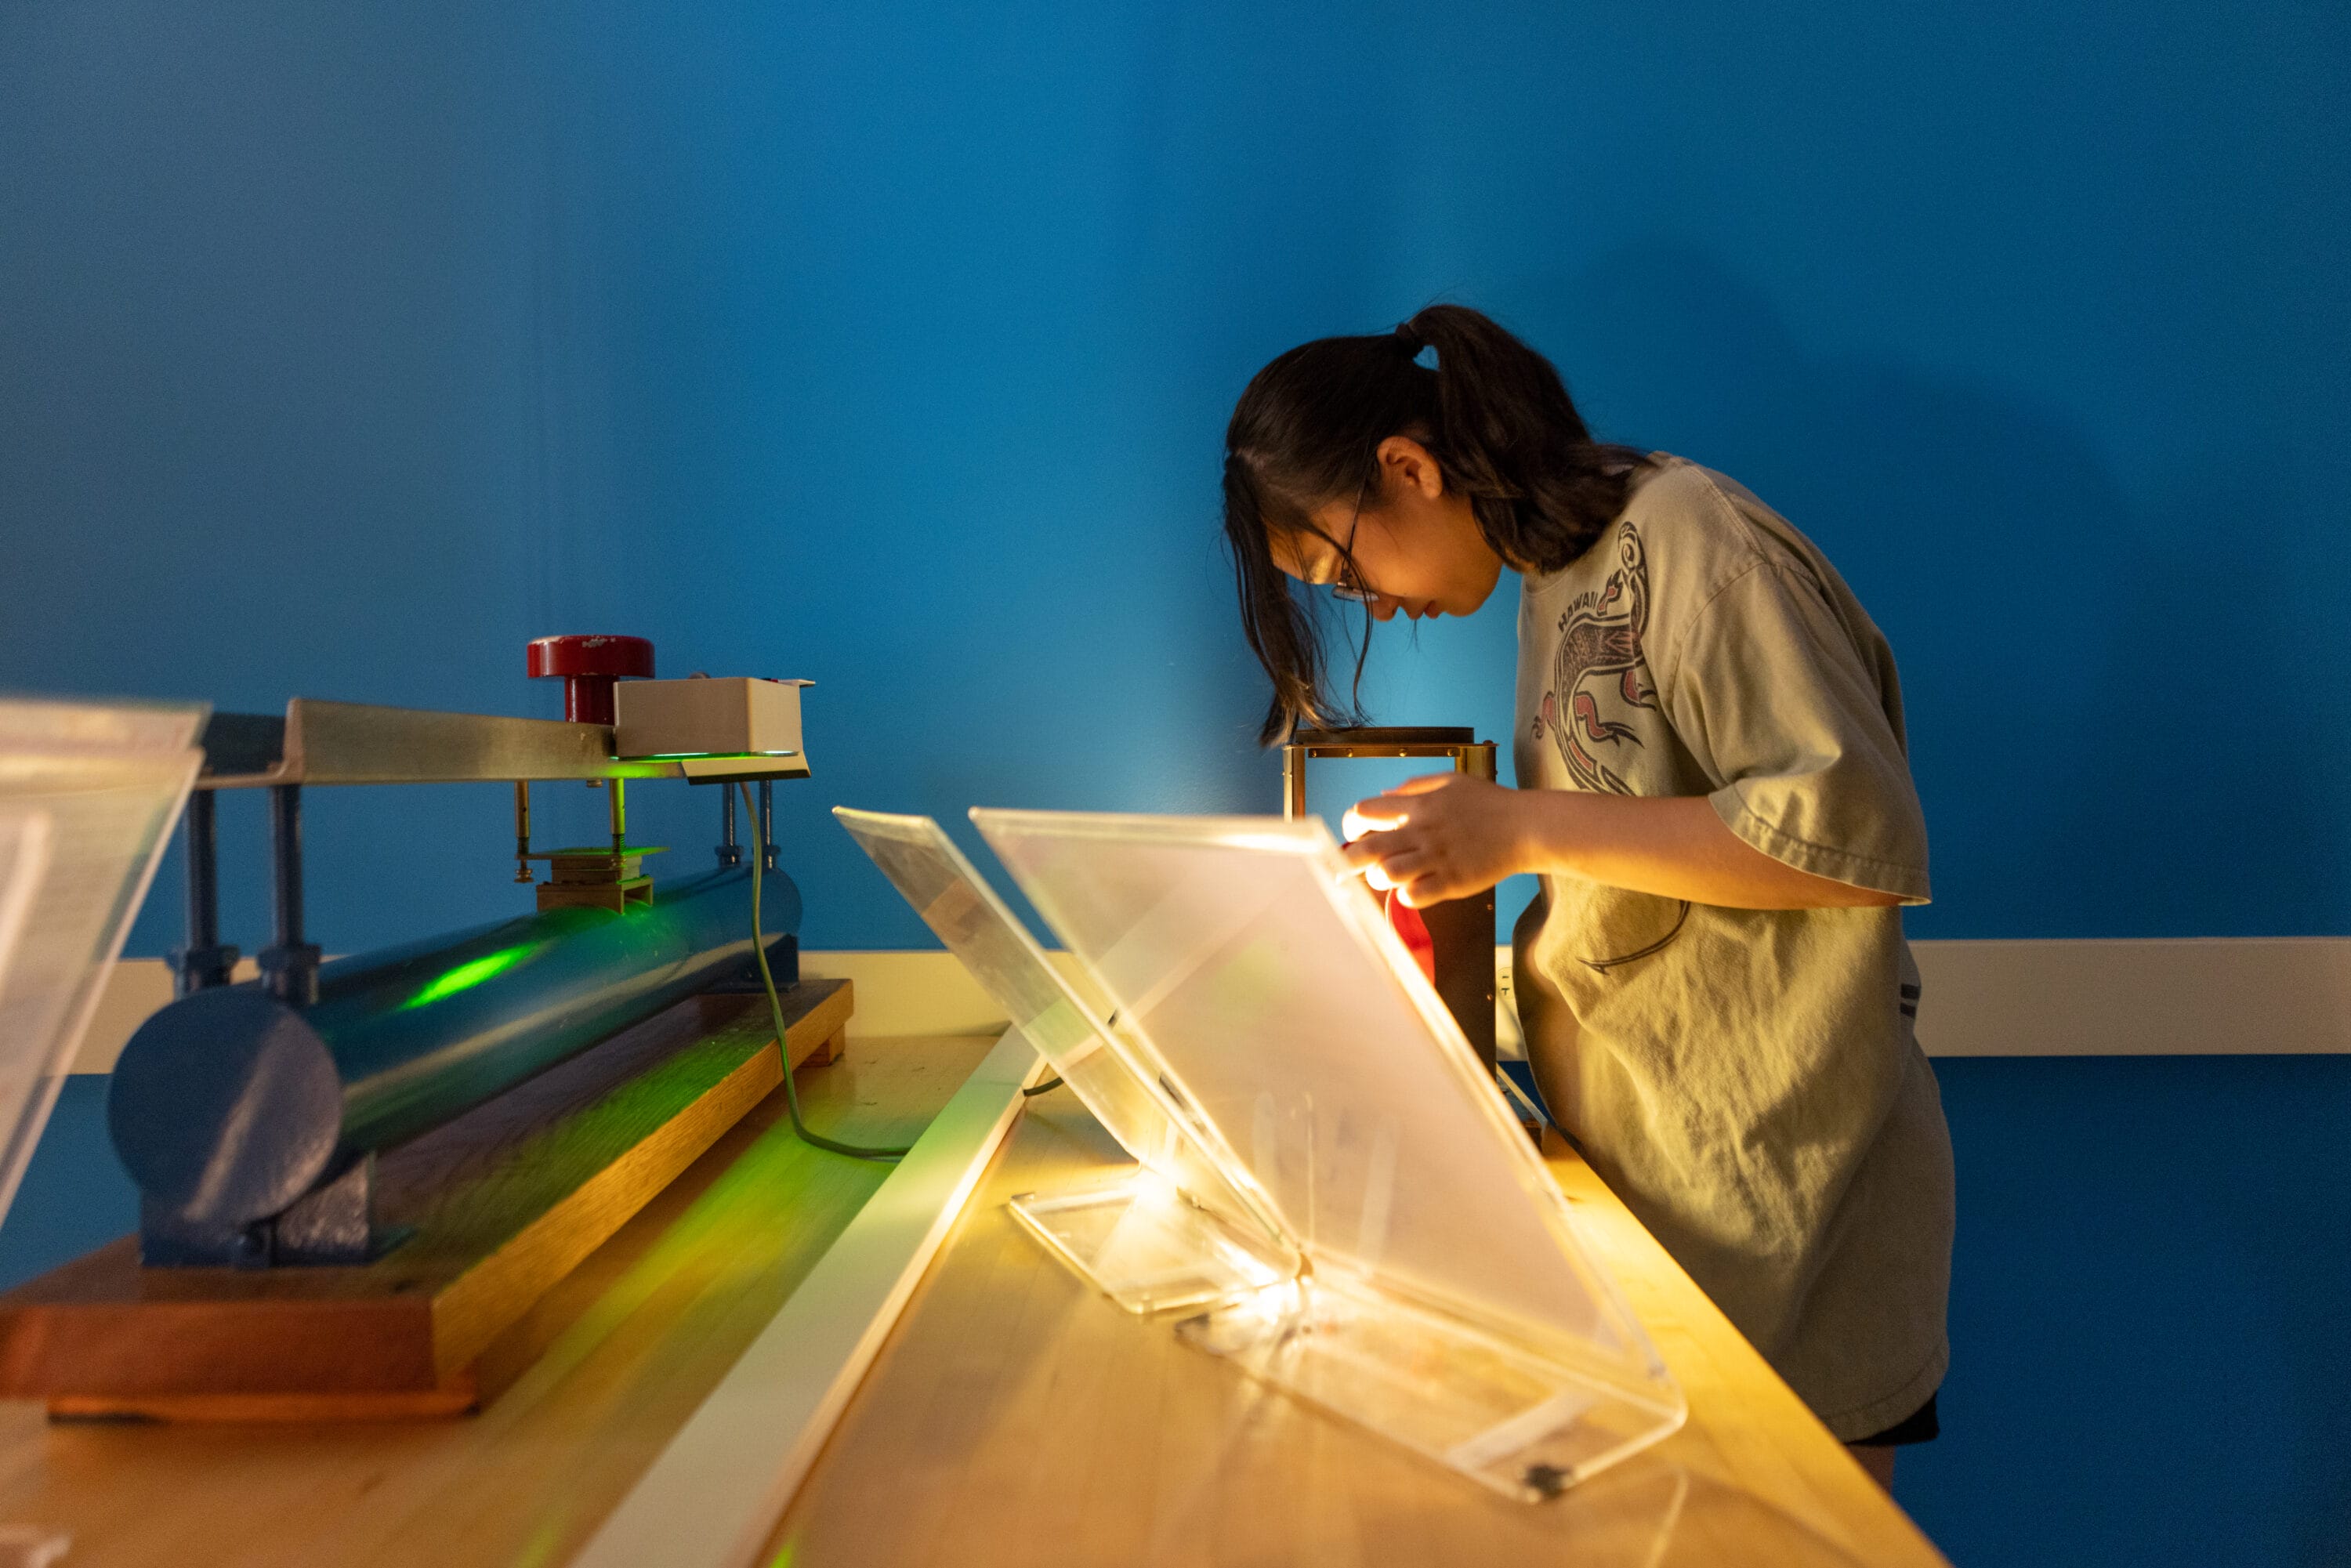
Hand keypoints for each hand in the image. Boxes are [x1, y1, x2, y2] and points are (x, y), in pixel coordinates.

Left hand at [1340, 773, 1528, 906]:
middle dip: (1352, 859)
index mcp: (1419, 805)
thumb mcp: (1450, 781)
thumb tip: (1382, 797)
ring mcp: (1437, 858)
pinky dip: (1407, 896)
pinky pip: (1413, 896)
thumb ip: (1413, 787)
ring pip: (1386, 874)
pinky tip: (1415, 889)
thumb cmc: (1489, 803)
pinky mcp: (1452, 882)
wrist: (1526, 827)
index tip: (1356, 834)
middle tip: (1359, 864)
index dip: (1351, 825)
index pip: (1363, 812)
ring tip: (1390, 877)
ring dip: (1380, 879)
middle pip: (1366, 848)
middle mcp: (1422, 831)